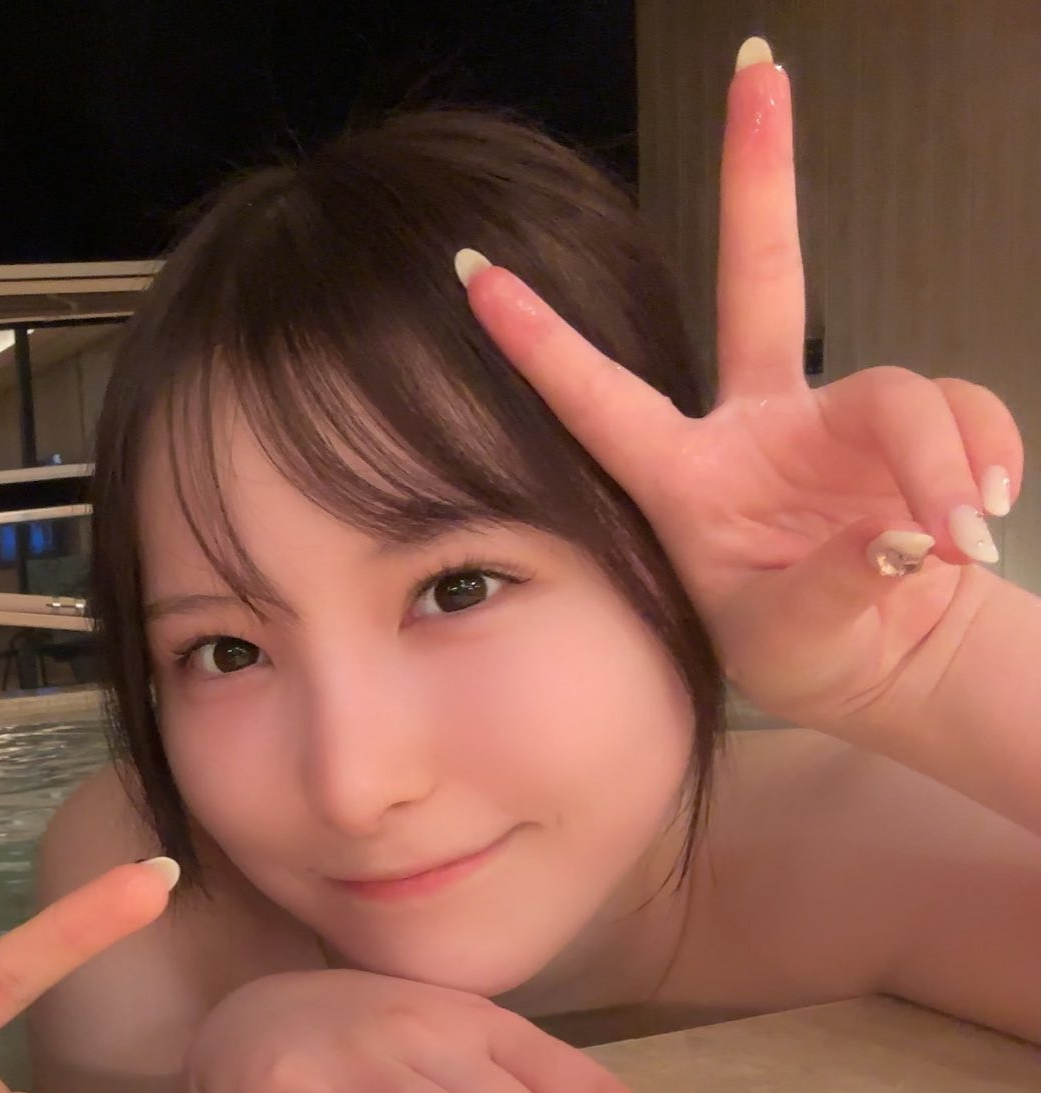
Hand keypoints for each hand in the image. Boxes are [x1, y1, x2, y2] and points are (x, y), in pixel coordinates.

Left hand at [460, 37, 1022, 734]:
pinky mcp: (914, 429)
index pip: (597, 396)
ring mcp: (836, 418)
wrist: (891, 666)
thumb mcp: (792, 635)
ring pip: (903, 392)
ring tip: (958, 540)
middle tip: (758, 66)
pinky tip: (980, 526)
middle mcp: (756, 425)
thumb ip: (838, 582)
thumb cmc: (809, 651)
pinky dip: (984, 468)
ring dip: (942, 463)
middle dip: (760, 170)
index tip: (469, 269)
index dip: (536, 338)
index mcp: (685, 477)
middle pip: (761, 272)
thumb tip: (905, 532)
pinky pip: (966, 418)